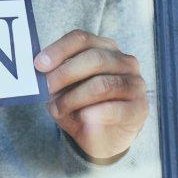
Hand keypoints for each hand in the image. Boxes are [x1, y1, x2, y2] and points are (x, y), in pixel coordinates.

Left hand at [34, 29, 147, 161]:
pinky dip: (95, 114)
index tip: (38, 65)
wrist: (104, 138)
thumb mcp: (65, 88)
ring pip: (102, 84)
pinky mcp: (139, 108)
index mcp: (104, 48)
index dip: (58, 50)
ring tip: (59, 109)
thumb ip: (56, 77)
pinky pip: (114, 108)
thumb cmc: (82, 105)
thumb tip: (39, 71)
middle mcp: (124, 61)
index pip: (81, 39)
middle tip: (46, 90)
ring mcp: (134, 83)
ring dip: (74, 98)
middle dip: (64, 74)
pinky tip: (83, 117)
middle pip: (93, 58)